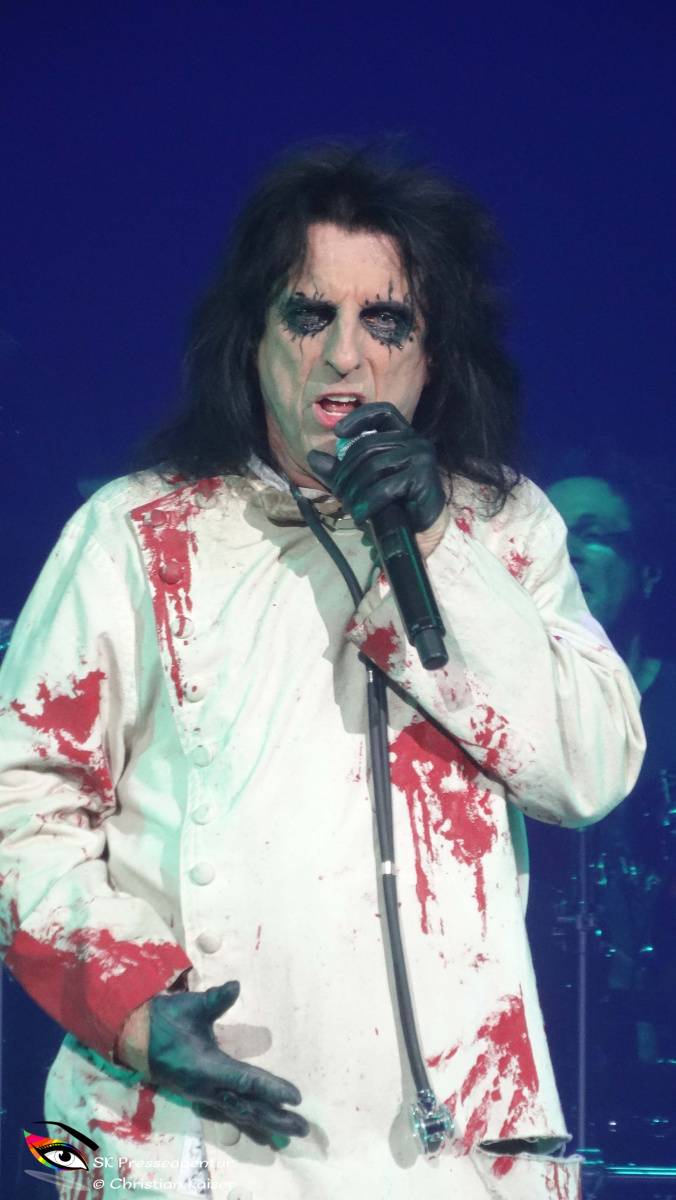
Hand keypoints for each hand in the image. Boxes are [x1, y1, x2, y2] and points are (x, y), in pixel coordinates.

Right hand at [146, 982, 308, 1142]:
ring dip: (267, 1123)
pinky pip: (230, 1114)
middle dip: (277, 1117)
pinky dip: (250, 1122)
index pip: (246, 1081)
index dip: (272, 1089)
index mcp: (207, 1068)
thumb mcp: (190, 1007)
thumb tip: (235, 986)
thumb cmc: (165, 1021)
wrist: (135, 1039)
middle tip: (304, 1127)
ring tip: (291, 1132)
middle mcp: (207, 1088)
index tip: (296, 1097)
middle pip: (248, 1107)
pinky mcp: (200, 1096)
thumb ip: (214, 1000)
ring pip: (240, 1114)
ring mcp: (203, 1095)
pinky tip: (263, 1128)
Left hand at [307, 403, 447, 548]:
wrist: (420, 527)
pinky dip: (369, 502)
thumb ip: (339, 468)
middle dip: (346, 471)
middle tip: (338, 493)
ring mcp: (421, 457)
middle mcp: (414, 440)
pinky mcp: (424, 478)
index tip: (338, 432)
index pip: (382, 411)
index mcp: (401, 433)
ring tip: (350, 508)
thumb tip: (313, 457)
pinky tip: (361, 515)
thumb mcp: (360, 481)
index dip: (359, 417)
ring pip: (374, 466)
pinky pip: (386, 487)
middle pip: (368, 445)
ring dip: (355, 490)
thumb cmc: (392, 499)